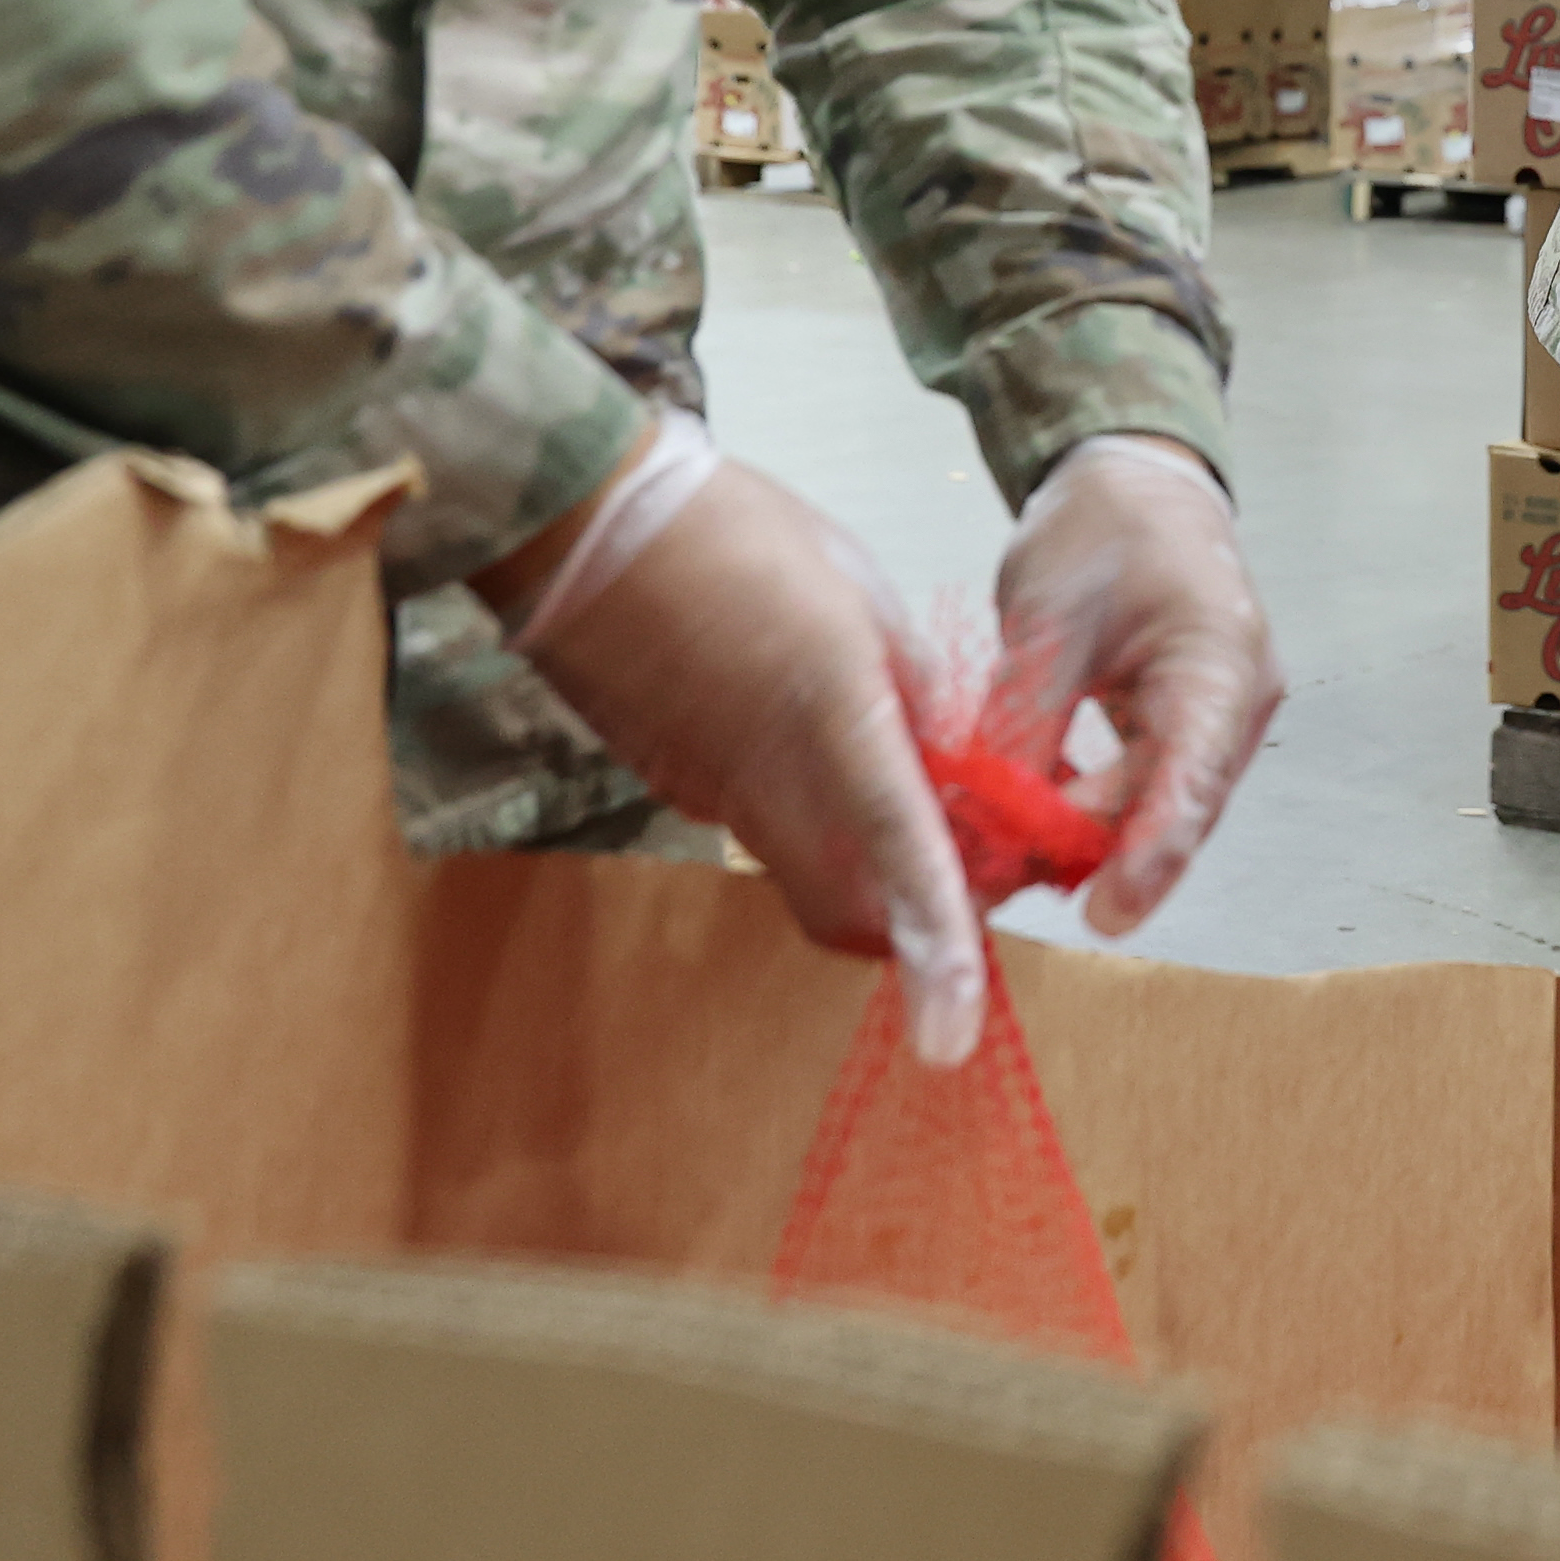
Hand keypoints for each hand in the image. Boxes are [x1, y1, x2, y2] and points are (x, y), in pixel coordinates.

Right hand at [492, 412, 986, 1065]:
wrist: (584, 523)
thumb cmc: (736, 533)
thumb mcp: (864, 595)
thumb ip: (911, 693)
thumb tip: (939, 765)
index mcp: (830, 715)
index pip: (900, 855)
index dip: (940, 949)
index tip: (957, 1037)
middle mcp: (765, 780)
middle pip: (851, 917)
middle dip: (919, 924)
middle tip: (975, 863)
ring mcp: (711, 794)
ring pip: (810, 885)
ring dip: (870, 878)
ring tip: (920, 801)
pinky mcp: (679, 789)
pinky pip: (764, 838)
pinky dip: (816, 829)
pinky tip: (831, 759)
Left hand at [994, 435, 1282, 938]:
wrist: (1135, 484)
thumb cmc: (1102, 528)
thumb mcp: (1048, 615)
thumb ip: (1027, 717)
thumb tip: (992, 821)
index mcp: (1220, 659)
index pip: (1192, 775)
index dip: (1152, 854)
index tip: (1108, 914)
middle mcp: (1236, 702)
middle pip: (1170, 806)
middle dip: (1093, 855)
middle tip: (1003, 884)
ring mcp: (1217, 720)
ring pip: (1153, 807)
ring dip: (1083, 837)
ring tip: (1002, 861)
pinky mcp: (1185, 728)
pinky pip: (1140, 788)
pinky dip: (1085, 809)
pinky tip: (1025, 821)